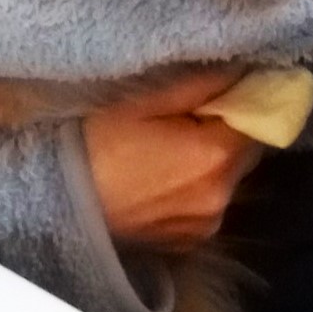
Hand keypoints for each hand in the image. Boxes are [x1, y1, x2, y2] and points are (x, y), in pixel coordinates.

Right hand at [84, 69, 262, 248]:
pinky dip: (198, 186)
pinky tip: (164, 176)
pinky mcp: (187, 242)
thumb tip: (245, 69)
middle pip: (247, 150)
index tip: (221, 90)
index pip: (260, 119)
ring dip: (214, 159)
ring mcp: (204, 226)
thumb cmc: (96, 144)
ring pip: (229, 177)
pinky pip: (208, 202)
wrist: (52, 204)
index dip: (244, 101)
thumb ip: (204, 82)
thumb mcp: (146, 100)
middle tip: (190, 116)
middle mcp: (219, 198)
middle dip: (229, 129)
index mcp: (215, 158)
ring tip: (172, 146)